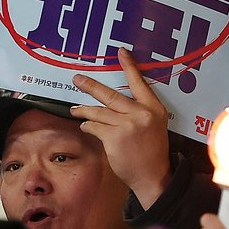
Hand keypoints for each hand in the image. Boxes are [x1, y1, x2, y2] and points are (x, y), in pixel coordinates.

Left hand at [71, 49, 172, 208]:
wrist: (152, 176)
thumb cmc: (151, 152)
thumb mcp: (154, 126)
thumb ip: (139, 112)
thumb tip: (115, 101)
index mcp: (154, 109)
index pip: (139, 83)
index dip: (129, 66)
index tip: (121, 52)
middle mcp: (141, 114)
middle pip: (110, 95)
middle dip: (91, 86)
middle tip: (77, 79)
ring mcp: (127, 126)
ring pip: (98, 112)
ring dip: (84, 111)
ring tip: (75, 110)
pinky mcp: (114, 138)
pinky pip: (94, 127)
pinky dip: (88, 126)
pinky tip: (87, 127)